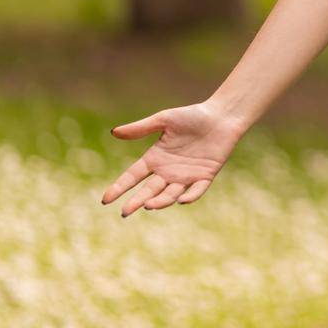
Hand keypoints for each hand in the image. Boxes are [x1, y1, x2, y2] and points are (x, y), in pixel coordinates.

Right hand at [100, 100, 245, 216]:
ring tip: (149, 206)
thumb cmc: (192, 116)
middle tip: (125, 212)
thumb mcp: (164, 120)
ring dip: (160, 201)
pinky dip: (190, 197)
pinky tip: (181, 200)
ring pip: (170, 194)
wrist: (222, 116)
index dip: (120, 187)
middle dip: (136, 201)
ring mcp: (186, 176)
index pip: (133, 176)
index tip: (106, 199)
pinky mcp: (205, 176)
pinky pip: (196, 191)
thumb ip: (140, 128)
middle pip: (149, 190)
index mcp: (155, 158)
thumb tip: (113, 132)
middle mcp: (168, 171)